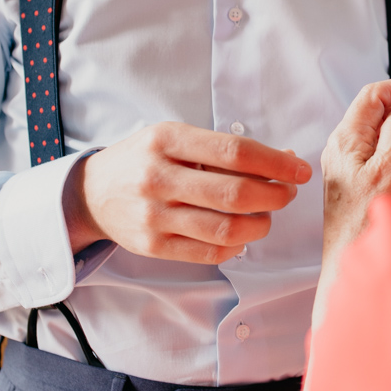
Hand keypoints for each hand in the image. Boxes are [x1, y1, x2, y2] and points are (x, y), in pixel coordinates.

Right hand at [63, 122, 311, 263]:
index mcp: (167, 140)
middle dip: (274, 196)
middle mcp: (157, 177)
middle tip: (287, 194)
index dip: (276, 163)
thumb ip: (226, 149)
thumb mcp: (177, 138)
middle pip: (235, 194)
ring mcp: (153, 215)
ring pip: (225, 229)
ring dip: (260, 224)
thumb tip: (284, 159)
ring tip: (266, 216)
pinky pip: (209, 253)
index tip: (299, 170)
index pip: (235, 152)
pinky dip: (236, 246)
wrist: (91, 192)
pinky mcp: (152, 247)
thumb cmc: (146, 159)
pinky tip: (242, 235)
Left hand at [321, 78, 390, 257]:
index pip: (373, 95)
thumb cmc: (367, 219)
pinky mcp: (357, 177)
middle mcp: (344, 146)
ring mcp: (349, 162)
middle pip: (380, 112)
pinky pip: (383, 150)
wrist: (351, 257)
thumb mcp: (390, 168)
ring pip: (384, 132)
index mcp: (346, 138)